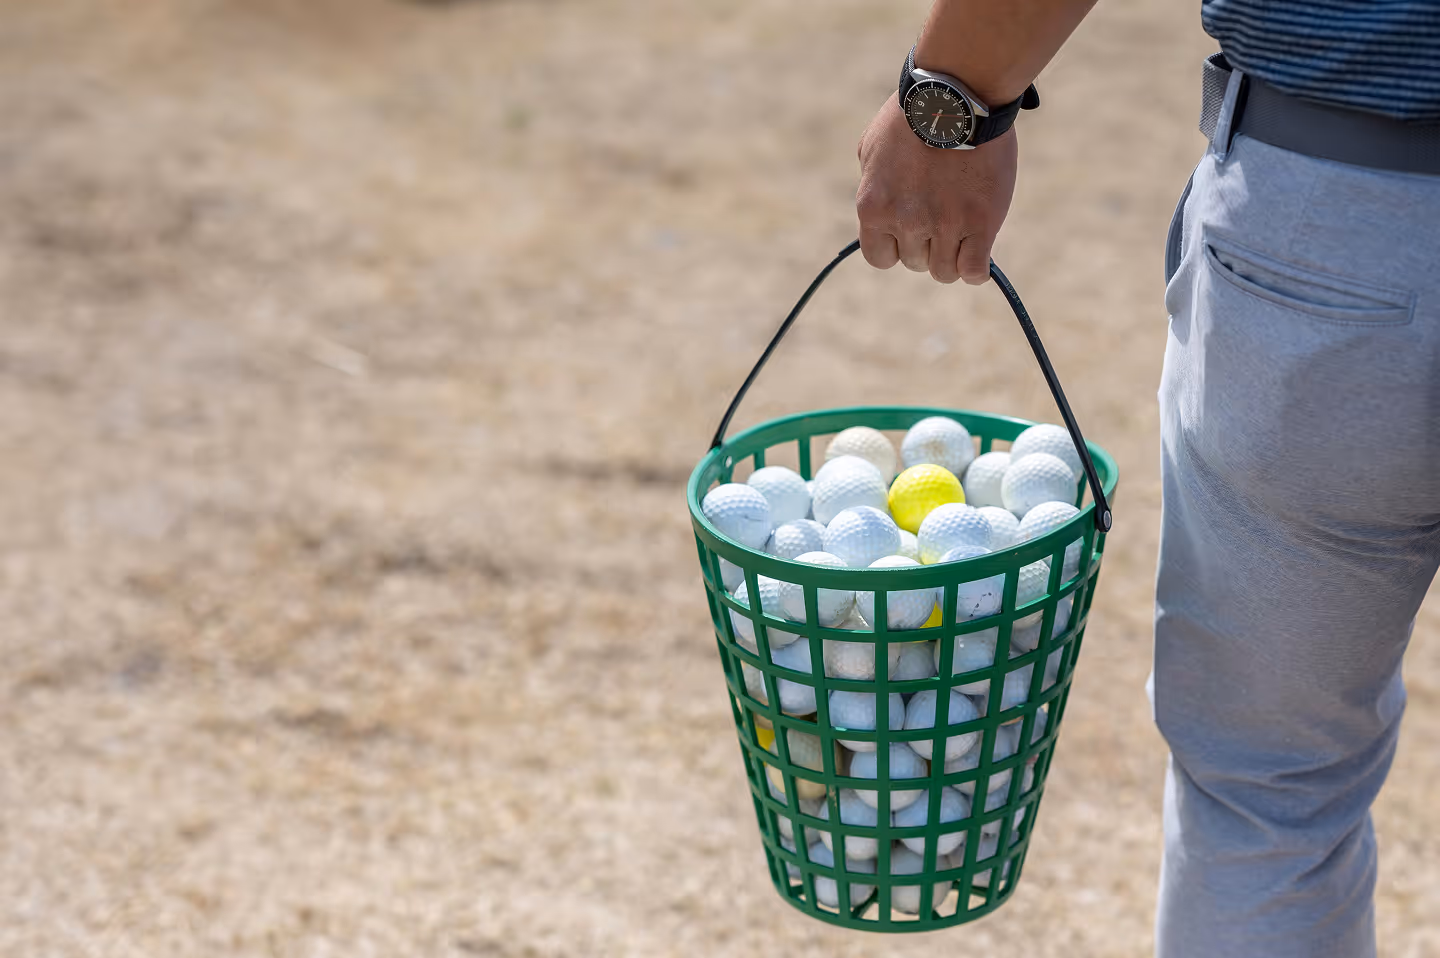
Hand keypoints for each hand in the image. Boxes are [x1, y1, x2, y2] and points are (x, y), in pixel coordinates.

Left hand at [856, 93, 1017, 284]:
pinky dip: (976, 268)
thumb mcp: (873, 148)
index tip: (910, 231)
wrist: (959, 93)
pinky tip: (979, 250)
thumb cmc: (915, 115)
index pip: (880, 258)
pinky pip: (973, 272)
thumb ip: (873, 187)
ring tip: (962, 227)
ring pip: (944, 272)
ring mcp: (945, 225)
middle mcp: (906, 221)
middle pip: (916, 262)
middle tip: (942, 214)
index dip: (896, 247)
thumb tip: (879, 215)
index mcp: (874, 207)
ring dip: (952, 254)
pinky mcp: (981, 224)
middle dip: (927, 244)